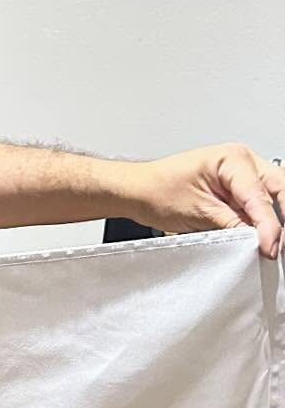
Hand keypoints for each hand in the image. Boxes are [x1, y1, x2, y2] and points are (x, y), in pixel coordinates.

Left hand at [130, 145, 283, 257]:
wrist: (138, 191)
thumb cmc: (157, 192)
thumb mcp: (198, 213)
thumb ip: (233, 225)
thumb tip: (259, 239)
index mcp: (232, 159)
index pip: (260, 197)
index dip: (268, 226)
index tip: (269, 247)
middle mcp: (242, 161)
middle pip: (280, 189)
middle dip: (283, 219)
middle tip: (278, 245)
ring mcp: (243, 173)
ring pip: (275, 194)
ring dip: (276, 218)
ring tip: (273, 243)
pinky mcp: (238, 187)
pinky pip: (260, 202)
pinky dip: (263, 219)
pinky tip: (263, 235)